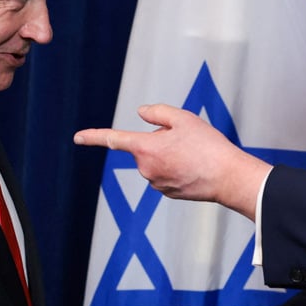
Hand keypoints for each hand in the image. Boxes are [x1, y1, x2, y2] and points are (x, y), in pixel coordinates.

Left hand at [74, 104, 271, 219]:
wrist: (228, 178)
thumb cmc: (208, 146)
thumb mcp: (184, 118)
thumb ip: (158, 112)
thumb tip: (141, 113)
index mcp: (145, 148)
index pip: (114, 139)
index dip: (94, 136)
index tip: (78, 137)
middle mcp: (146, 168)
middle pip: (145, 146)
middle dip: (159, 139)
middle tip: (186, 139)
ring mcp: (156, 183)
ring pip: (156, 161)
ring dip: (169, 154)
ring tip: (194, 154)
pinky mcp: (168, 193)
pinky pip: (165, 174)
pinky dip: (176, 168)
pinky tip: (195, 167)